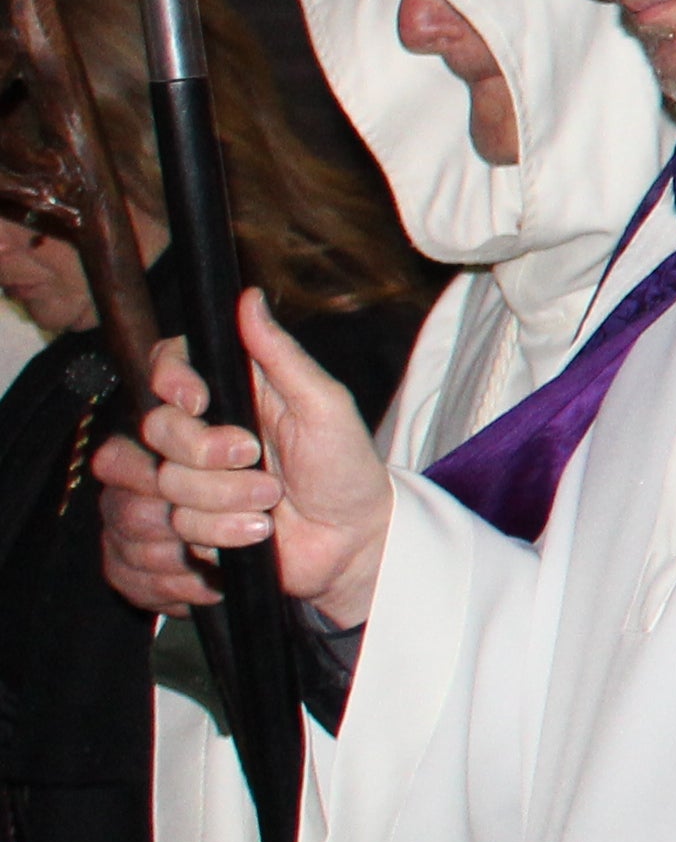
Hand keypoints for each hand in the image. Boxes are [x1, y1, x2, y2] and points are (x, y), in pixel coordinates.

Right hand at [95, 294, 389, 622]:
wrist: (353, 543)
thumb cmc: (347, 469)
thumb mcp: (327, 407)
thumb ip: (283, 356)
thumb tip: (248, 297)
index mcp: (231, 393)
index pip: (168, 365)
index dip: (171, 380)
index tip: (200, 400)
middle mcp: (200, 433)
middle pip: (156, 429)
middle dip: (208, 455)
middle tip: (259, 465)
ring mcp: (188, 482)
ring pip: (162, 486)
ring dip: (221, 503)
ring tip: (269, 507)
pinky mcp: (184, 528)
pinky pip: (171, 530)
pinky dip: (217, 536)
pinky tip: (254, 536)